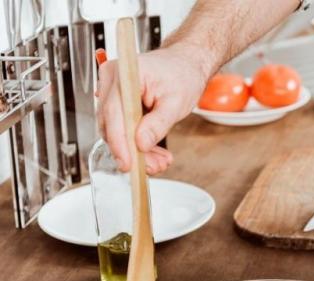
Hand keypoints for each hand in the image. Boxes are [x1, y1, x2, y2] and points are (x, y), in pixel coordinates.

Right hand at [96, 45, 207, 174]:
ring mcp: (112, 93)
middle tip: (153, 167)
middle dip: (131, 151)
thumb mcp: (176, 101)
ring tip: (160, 161)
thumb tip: (140, 143)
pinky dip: (138, 144)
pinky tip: (155, 154)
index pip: (113, 114)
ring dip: (137, 151)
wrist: (186, 64)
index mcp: (124, 74)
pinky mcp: (118, 104)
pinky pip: (123, 129)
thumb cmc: (182, 74)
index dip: (119, 142)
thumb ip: (158, 123)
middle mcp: (111, 82)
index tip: (127, 163)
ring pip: (117, 131)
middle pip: (112, 125)